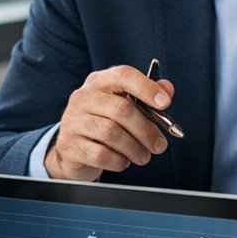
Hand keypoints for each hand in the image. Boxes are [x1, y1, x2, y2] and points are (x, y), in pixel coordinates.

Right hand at [45, 66, 174, 180]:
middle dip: (146, 129)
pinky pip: (100, 154)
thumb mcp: (124, 106)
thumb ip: (146, 97)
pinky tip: (123, 161)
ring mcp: (73, 121)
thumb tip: (167, 89)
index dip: (146, 88)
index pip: (123, 75)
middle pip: (121, 109)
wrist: (74, 150)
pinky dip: (118, 161)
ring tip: (143, 156)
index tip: (165, 103)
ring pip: (111, 133)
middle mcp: (83, 97)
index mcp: (99, 82)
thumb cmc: (104, 124)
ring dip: (134, 148)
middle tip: (159, 145)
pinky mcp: (69, 145)